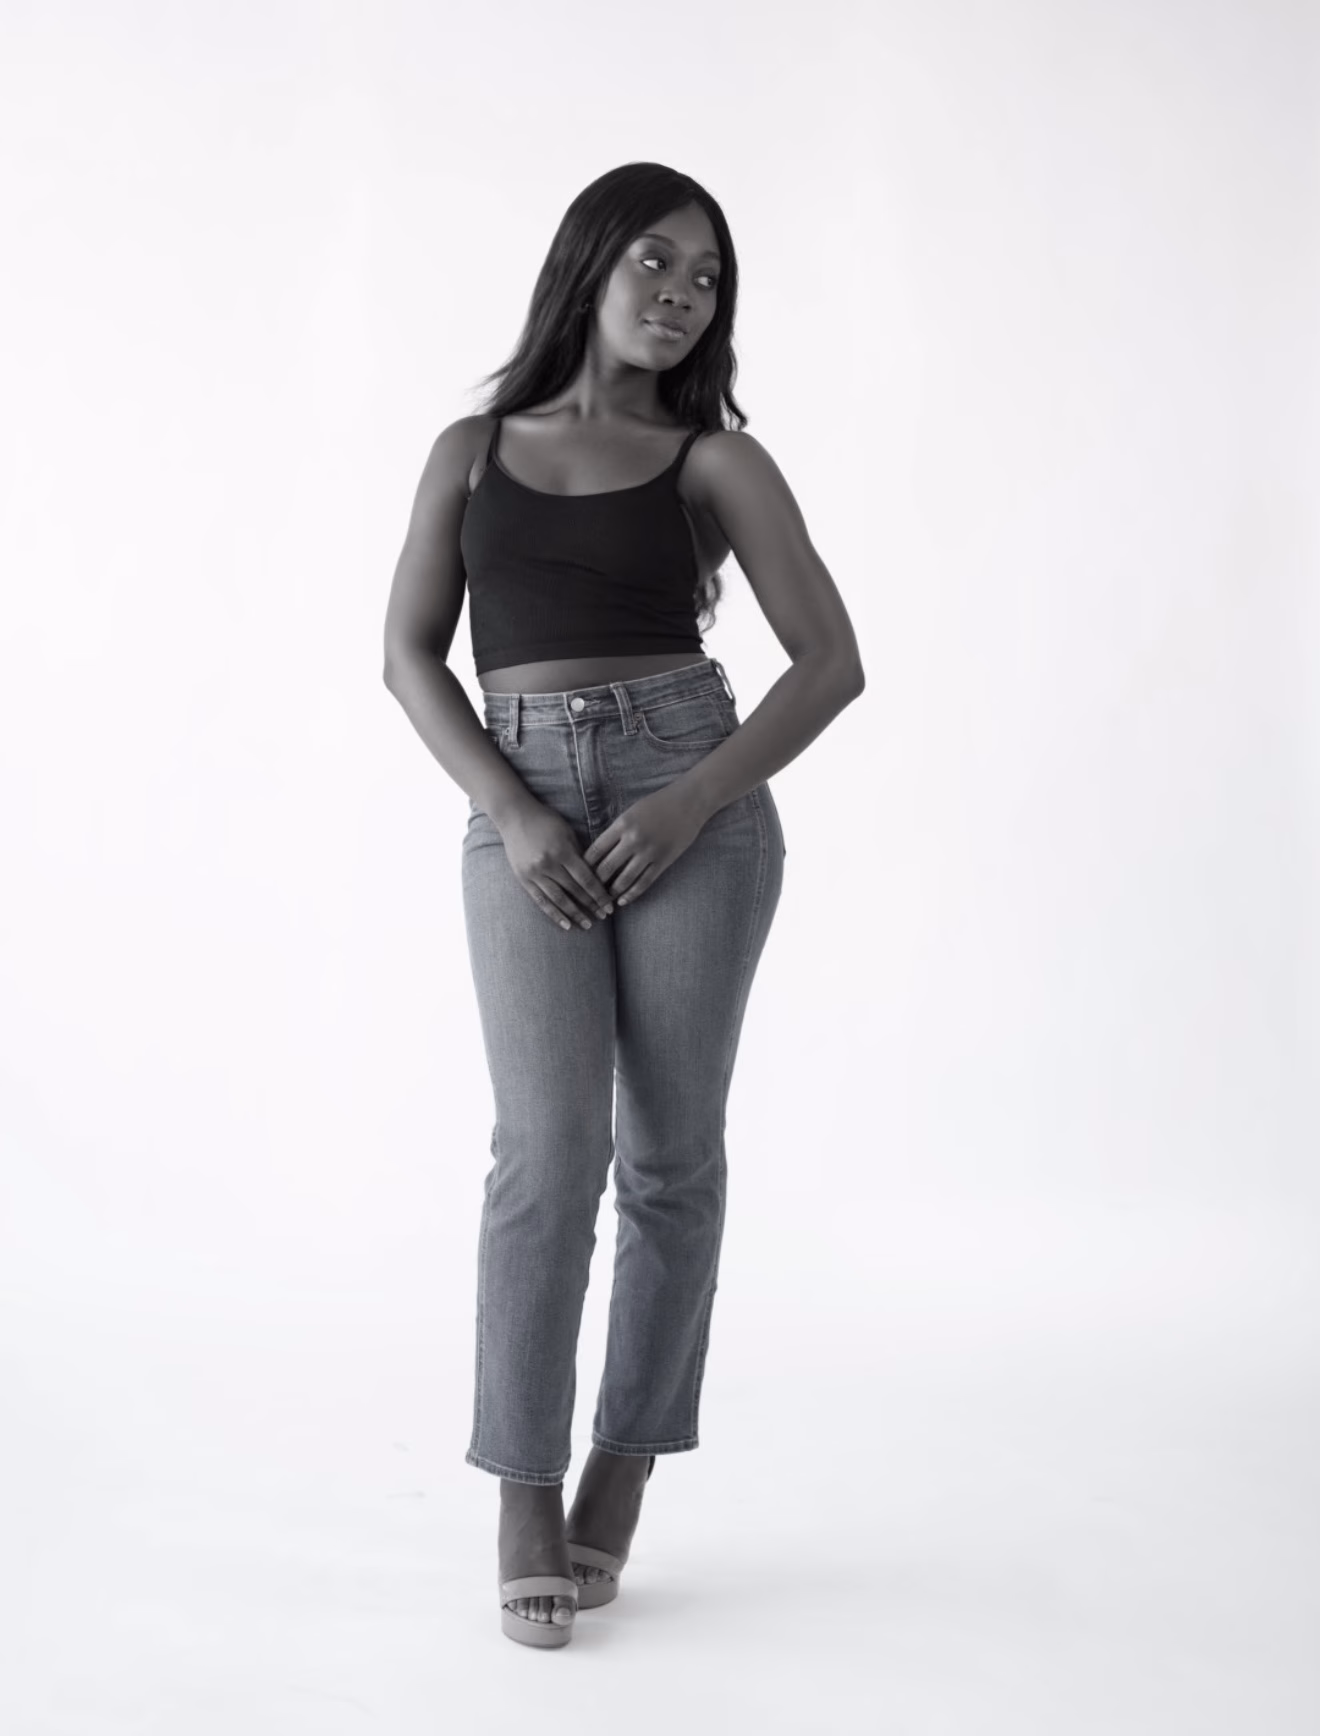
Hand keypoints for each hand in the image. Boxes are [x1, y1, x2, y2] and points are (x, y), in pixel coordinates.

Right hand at [496, 798, 615, 931]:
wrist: (514, 816)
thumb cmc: (545, 821)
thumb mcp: (567, 832)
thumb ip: (579, 854)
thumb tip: (594, 876)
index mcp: (562, 851)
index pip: (585, 878)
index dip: (599, 894)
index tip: (610, 906)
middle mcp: (548, 864)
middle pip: (574, 890)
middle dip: (591, 905)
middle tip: (603, 917)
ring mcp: (534, 873)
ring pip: (558, 899)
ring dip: (574, 914)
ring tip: (587, 924)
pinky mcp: (523, 878)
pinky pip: (541, 901)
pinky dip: (554, 914)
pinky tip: (565, 924)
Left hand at [582, 786, 706, 906]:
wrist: (689, 802)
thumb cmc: (658, 803)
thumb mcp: (631, 812)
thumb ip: (616, 830)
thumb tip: (600, 852)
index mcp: (622, 824)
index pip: (595, 850)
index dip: (585, 866)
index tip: (579, 875)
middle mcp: (633, 839)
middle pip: (606, 868)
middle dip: (595, 884)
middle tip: (587, 894)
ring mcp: (649, 852)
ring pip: (624, 879)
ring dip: (611, 893)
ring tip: (604, 901)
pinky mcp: (663, 861)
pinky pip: (644, 882)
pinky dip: (632, 894)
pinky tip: (623, 901)